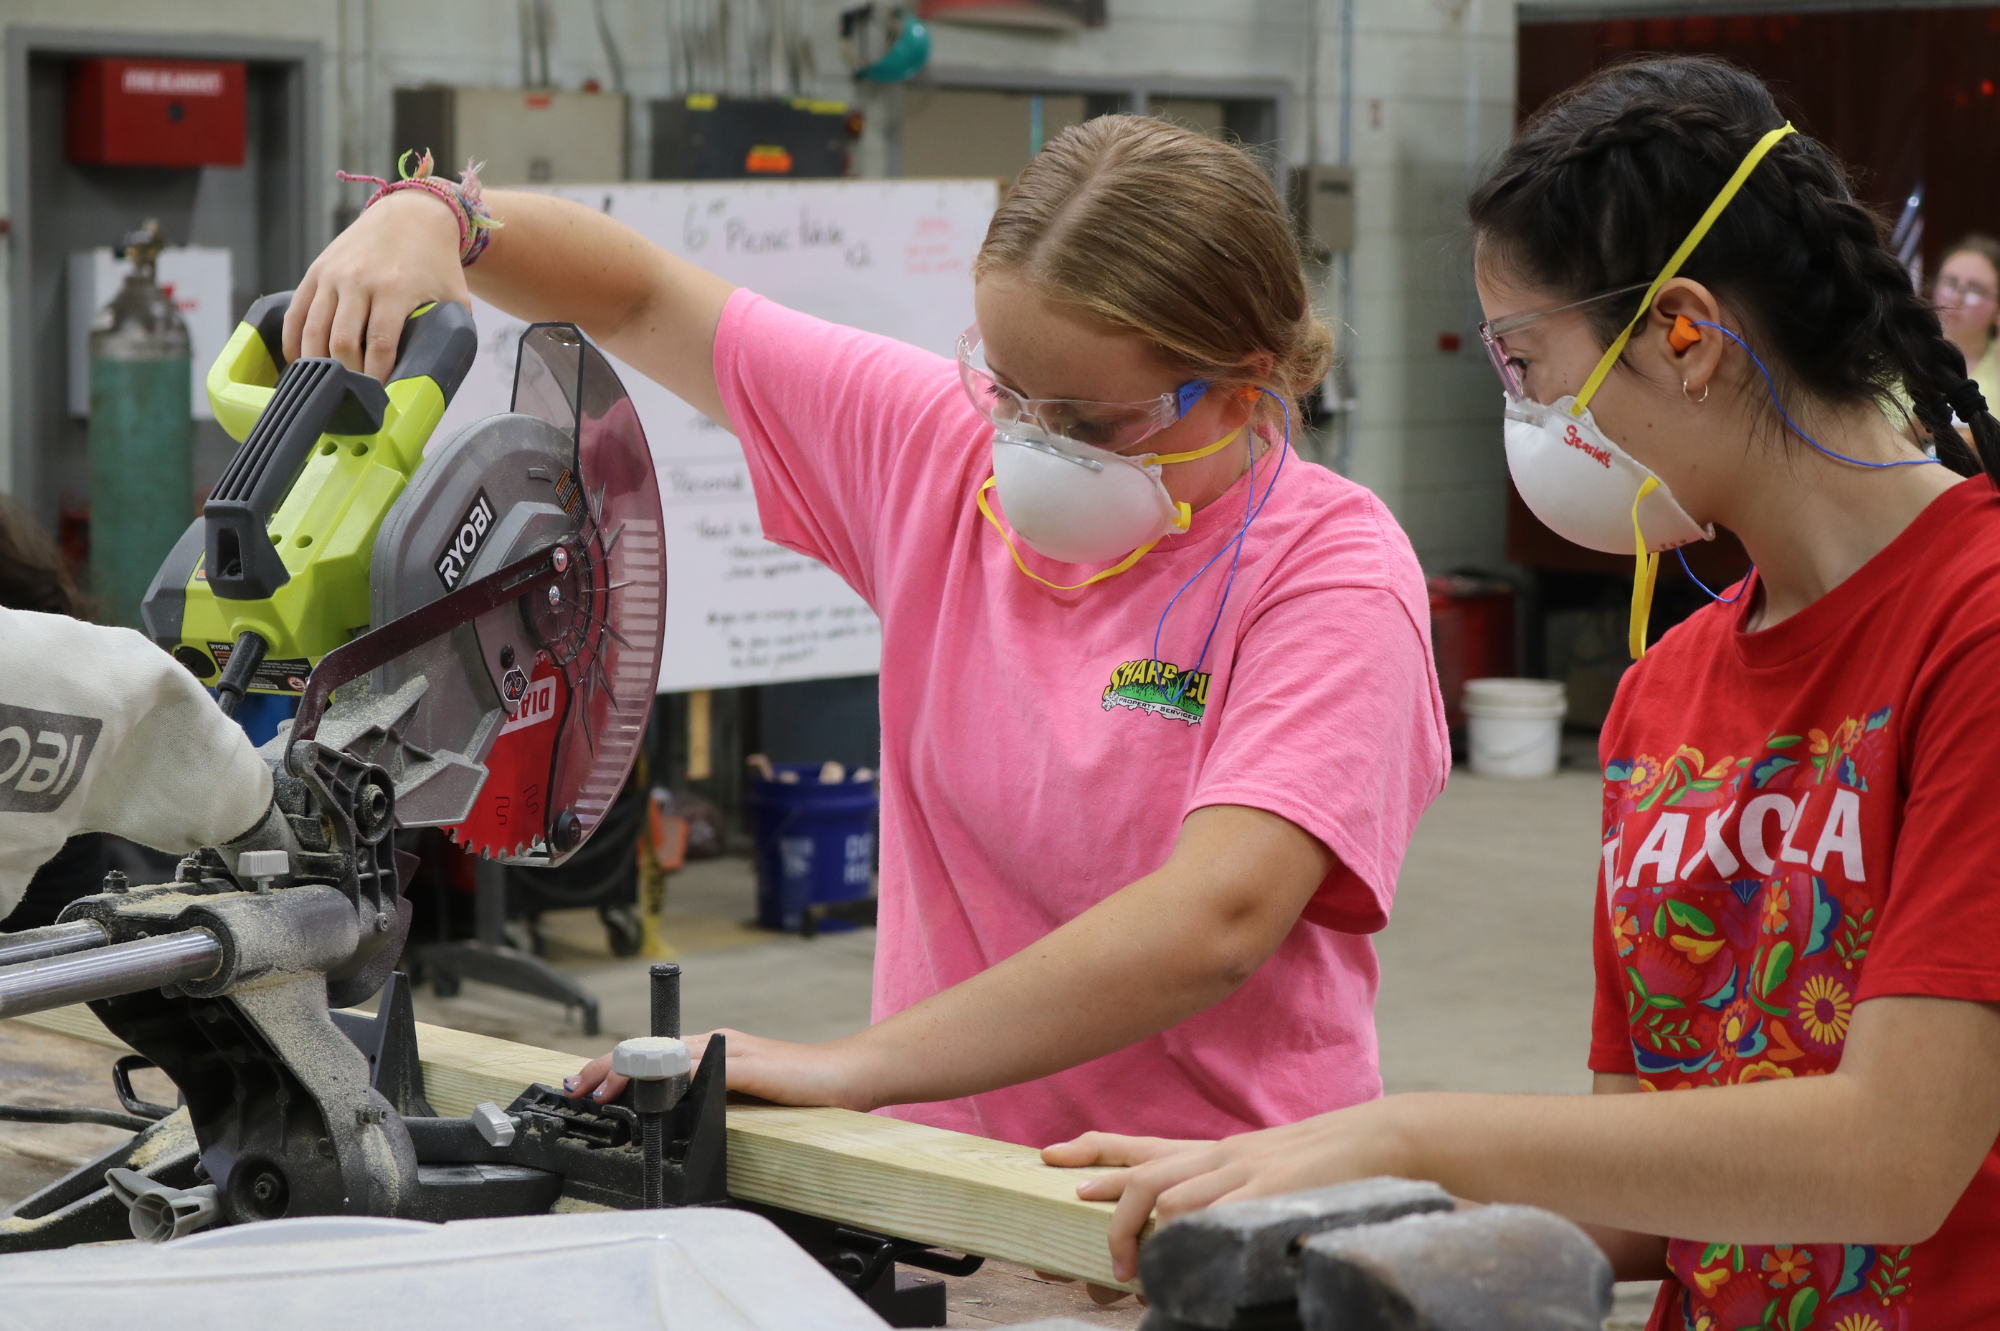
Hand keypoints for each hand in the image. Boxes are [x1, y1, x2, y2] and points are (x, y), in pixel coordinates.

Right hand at [284, 189, 469, 380]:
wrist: (410, 214)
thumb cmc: (436, 263)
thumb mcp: (454, 297)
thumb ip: (451, 334)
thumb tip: (439, 377)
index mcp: (396, 289)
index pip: (381, 344)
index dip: (377, 376)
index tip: (379, 398)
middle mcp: (360, 281)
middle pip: (343, 342)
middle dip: (347, 376)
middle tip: (354, 397)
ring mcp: (334, 275)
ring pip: (314, 331)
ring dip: (318, 365)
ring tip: (327, 387)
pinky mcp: (316, 272)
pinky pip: (297, 314)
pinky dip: (294, 343)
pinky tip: (300, 363)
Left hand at [562, 1028, 882, 1111]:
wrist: (848, 1075)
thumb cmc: (801, 1090)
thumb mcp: (743, 1096)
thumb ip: (711, 1098)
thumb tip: (668, 1114)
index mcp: (712, 1050)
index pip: (653, 1054)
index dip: (616, 1068)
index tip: (587, 1086)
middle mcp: (717, 1043)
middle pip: (650, 1048)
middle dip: (608, 1067)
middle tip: (579, 1087)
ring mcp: (732, 1050)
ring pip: (667, 1053)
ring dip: (628, 1069)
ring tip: (600, 1088)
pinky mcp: (749, 1063)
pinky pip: (702, 1065)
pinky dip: (671, 1073)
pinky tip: (651, 1084)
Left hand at [1044, 1104, 1411, 1282]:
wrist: (1378, 1138)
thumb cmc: (1320, 1166)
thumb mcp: (1260, 1169)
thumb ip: (1222, 1189)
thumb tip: (1181, 1229)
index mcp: (1215, 1152)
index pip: (1141, 1145)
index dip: (1092, 1150)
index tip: (1049, 1156)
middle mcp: (1221, 1157)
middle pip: (1146, 1176)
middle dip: (1113, 1213)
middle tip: (1109, 1259)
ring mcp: (1245, 1174)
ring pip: (1174, 1196)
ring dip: (1147, 1232)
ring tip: (1133, 1269)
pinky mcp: (1274, 1193)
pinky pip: (1222, 1212)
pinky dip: (1197, 1232)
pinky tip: (1185, 1252)